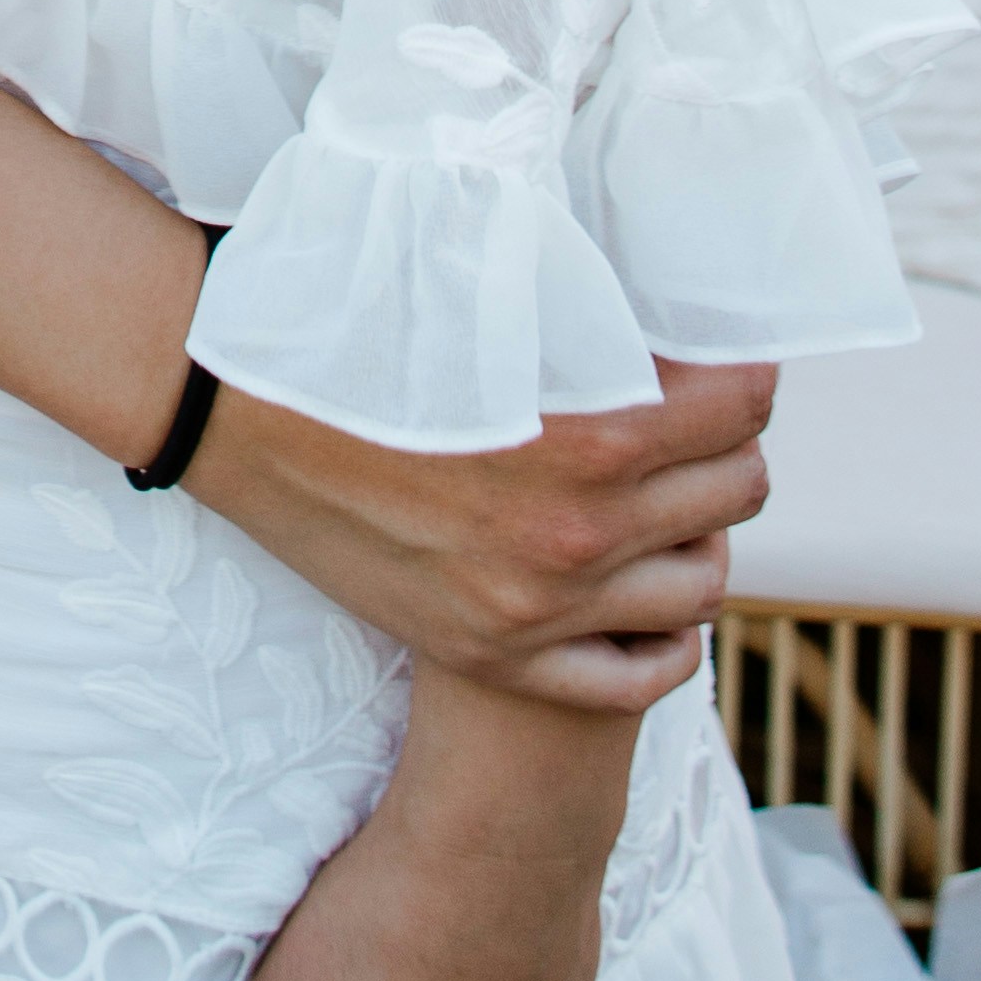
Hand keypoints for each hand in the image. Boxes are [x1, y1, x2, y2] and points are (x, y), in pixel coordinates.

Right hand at [191, 355, 771, 711]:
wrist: (234, 402)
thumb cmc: (359, 324)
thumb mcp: (484, 302)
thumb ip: (583, 317)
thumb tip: (665, 304)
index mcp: (589, 439)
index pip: (744, 410)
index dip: (746, 373)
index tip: (727, 357)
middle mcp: (579, 537)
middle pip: (738, 495)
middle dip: (729, 446)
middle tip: (693, 420)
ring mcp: (539, 612)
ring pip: (704, 587)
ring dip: (698, 534)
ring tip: (665, 499)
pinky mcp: (495, 657)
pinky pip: (639, 679)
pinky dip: (661, 637)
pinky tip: (642, 594)